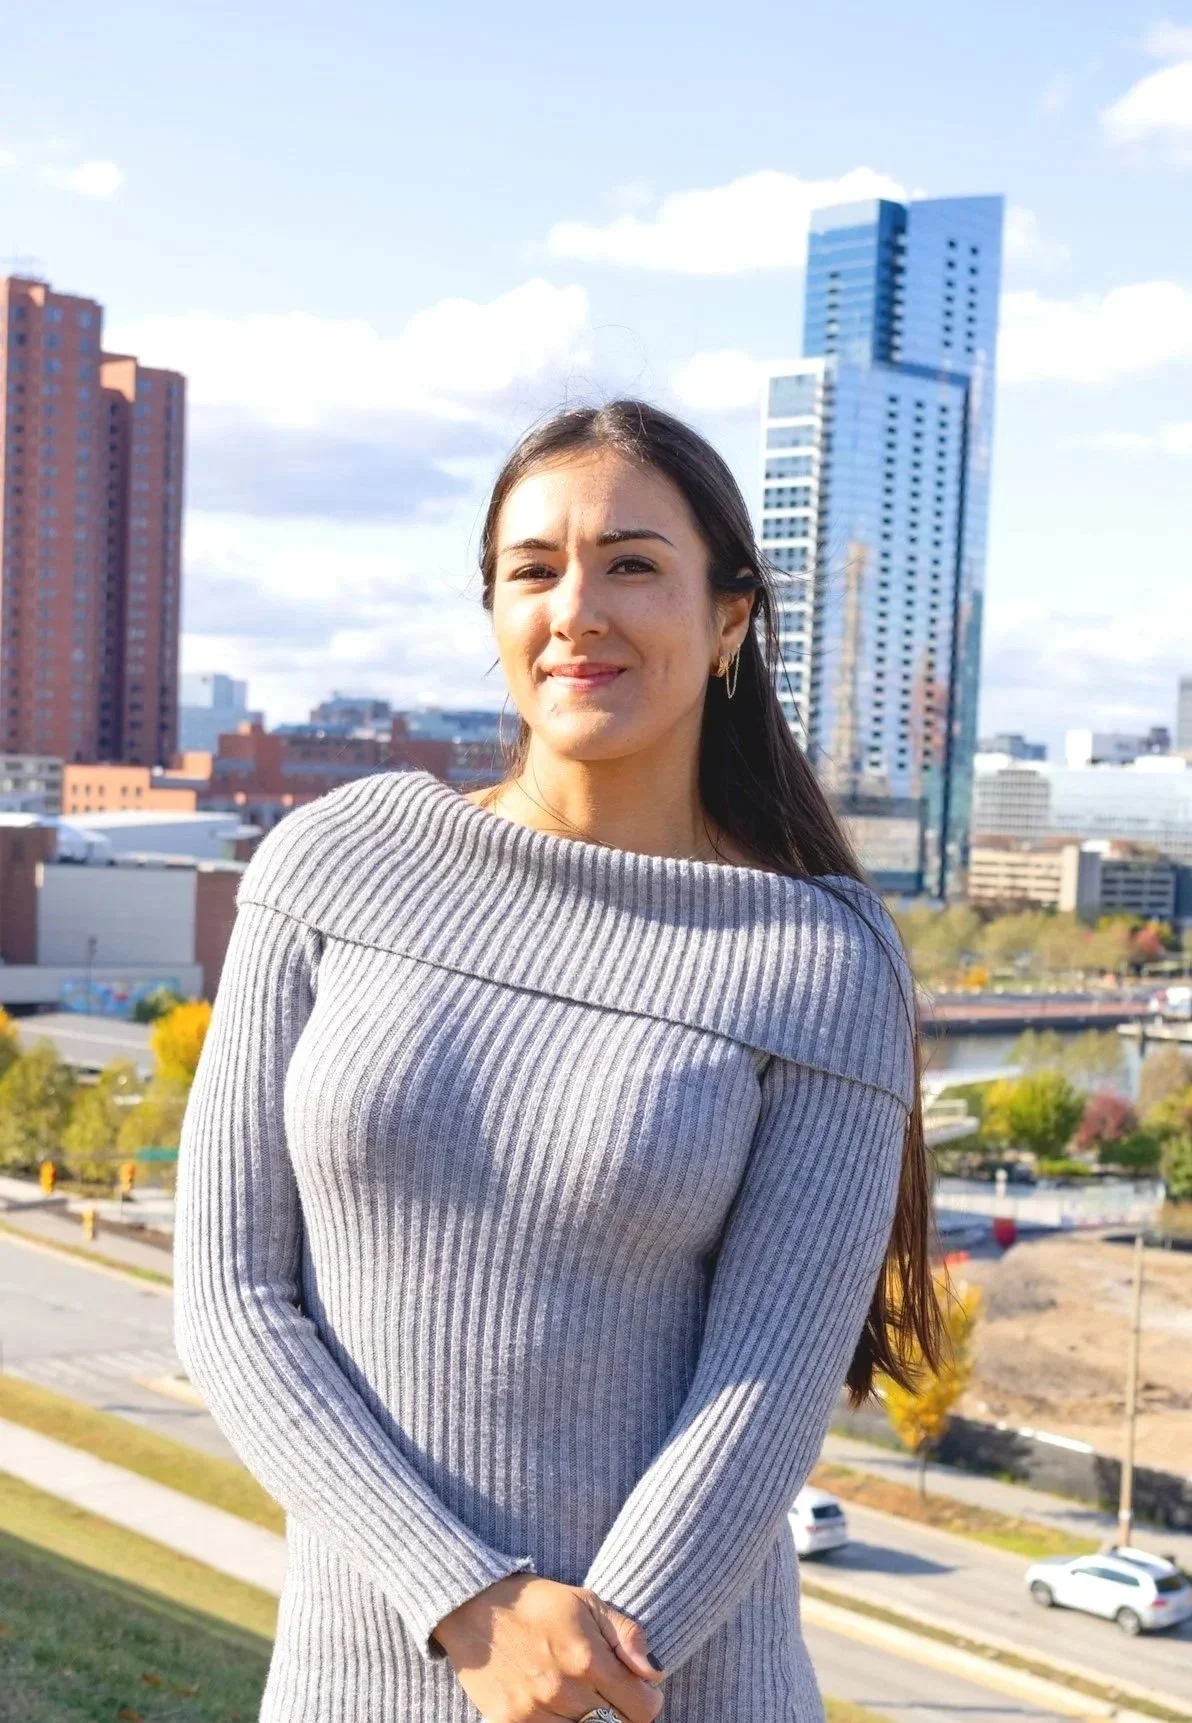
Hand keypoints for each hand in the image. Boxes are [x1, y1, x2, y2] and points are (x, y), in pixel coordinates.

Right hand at [431, 1572, 665, 1721]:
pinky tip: (556, 1707)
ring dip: (589, 1719)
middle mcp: (563, 1691)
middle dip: (621, 1711)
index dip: (647, 1699)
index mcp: (587, 1659)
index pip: (642, 1709)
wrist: (473, 1607)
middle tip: (608, 1693)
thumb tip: (655, 1673)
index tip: (639, 1689)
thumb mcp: (586, 1601)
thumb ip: (625, 1635)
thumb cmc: (535, 1602)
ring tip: (580, 1696)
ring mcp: (534, 1713)